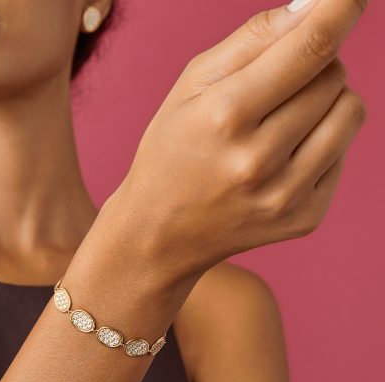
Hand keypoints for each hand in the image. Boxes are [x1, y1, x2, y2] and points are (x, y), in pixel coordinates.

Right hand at [115, 0, 367, 276]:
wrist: (159, 232)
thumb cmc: (171, 150)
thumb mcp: (189, 87)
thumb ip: (250, 40)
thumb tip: (312, 6)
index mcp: (224, 116)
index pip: (309, 48)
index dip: (341, 11)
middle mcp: (259, 159)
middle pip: (334, 75)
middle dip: (314, 64)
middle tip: (276, 84)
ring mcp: (285, 195)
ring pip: (350, 111)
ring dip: (326, 100)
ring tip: (283, 119)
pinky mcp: (305, 218)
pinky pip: (343, 153)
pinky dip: (321, 142)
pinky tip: (283, 156)